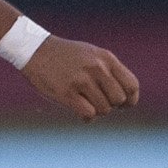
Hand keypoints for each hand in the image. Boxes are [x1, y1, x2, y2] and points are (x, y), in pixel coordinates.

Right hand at [24, 35, 138, 121]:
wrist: (36, 50)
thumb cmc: (67, 56)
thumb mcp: (93, 55)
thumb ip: (111, 72)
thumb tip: (128, 98)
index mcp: (106, 58)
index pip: (132, 85)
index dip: (130, 100)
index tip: (122, 104)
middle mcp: (97, 68)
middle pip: (119, 100)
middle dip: (111, 105)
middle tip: (98, 101)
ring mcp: (82, 80)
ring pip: (104, 109)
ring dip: (96, 110)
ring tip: (84, 101)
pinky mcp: (67, 92)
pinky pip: (88, 114)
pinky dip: (86, 116)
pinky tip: (78, 109)